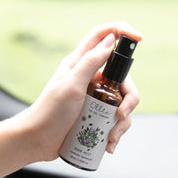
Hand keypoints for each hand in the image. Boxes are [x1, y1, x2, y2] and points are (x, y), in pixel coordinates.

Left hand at [13, 22, 142, 161]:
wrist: (37, 141)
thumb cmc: (49, 113)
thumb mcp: (70, 86)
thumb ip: (90, 62)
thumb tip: (111, 40)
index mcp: (80, 63)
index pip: (103, 36)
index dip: (122, 32)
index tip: (139, 38)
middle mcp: (90, 78)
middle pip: (123, 79)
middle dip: (128, 100)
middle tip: (120, 115)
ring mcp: (94, 97)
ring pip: (122, 102)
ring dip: (122, 122)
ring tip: (110, 138)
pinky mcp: (96, 115)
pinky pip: (115, 120)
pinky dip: (116, 132)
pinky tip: (108, 145)